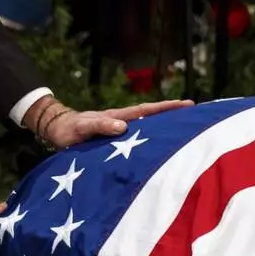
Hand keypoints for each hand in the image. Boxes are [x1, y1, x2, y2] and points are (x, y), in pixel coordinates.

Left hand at [24, 96, 193, 148]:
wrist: (57, 132)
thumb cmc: (69, 130)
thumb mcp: (83, 127)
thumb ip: (100, 125)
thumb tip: (123, 127)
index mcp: (119, 116)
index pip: (148, 110)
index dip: (167, 107)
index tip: (188, 104)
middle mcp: (123, 122)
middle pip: (153, 117)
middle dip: (174, 116)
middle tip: (197, 116)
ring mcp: (120, 131)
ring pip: (147, 129)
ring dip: (164, 129)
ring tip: (185, 134)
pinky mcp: (115, 141)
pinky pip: (138, 141)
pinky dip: (150, 142)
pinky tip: (159, 151)